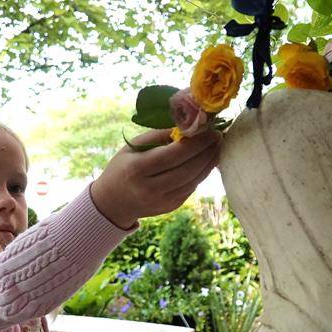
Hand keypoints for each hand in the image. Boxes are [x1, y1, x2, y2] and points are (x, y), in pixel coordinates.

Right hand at [90, 128, 221, 228]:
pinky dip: (202, 172)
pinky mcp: (171, 207)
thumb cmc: (122, 167)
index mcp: (138, 169)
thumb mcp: (133, 147)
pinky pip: (192, 187)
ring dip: (209, 162)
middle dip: (207, 151)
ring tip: (217, 146)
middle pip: (188, 168)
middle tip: (218, 136)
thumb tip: (188, 124)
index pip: (174, 154)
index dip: (196, 142)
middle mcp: (151, 188)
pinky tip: (207, 160)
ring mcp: (162, 201)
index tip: (210, 129)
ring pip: (194, 180)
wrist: (113, 203)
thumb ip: (159, 135)